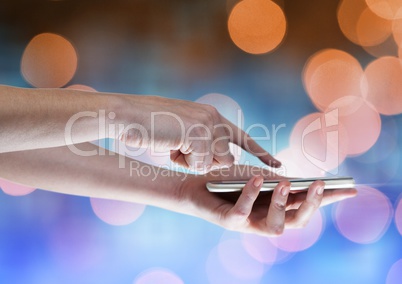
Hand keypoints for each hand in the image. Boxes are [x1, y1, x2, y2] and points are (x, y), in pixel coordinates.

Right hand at [117, 95, 280, 170]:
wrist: (127, 114)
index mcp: (211, 116)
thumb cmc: (150, 125)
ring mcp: (208, 125)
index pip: (242, 137)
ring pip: (214, 163)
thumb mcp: (182, 129)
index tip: (278, 165)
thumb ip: (201, 139)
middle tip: (182, 149)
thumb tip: (216, 158)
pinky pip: (198, 163)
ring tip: (173, 145)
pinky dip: (182, 161)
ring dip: (192, 162)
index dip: (260, 153)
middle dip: (206, 163)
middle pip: (227, 159)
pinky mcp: (199, 133)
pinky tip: (169, 145)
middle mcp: (214, 118)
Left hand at [180, 165, 356, 235]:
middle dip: (311, 205)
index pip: (307, 204)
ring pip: (275, 226)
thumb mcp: (256, 175)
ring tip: (285, 183)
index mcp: (276, 206)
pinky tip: (256, 177)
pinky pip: (243, 211)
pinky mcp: (229, 221)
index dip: (328, 199)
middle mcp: (266, 218)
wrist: (196, 185)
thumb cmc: (228, 180)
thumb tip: (299, 179)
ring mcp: (249, 222)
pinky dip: (251, 193)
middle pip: (298, 221)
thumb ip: (276, 180)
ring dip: (282, 203)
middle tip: (320, 185)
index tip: (350, 189)